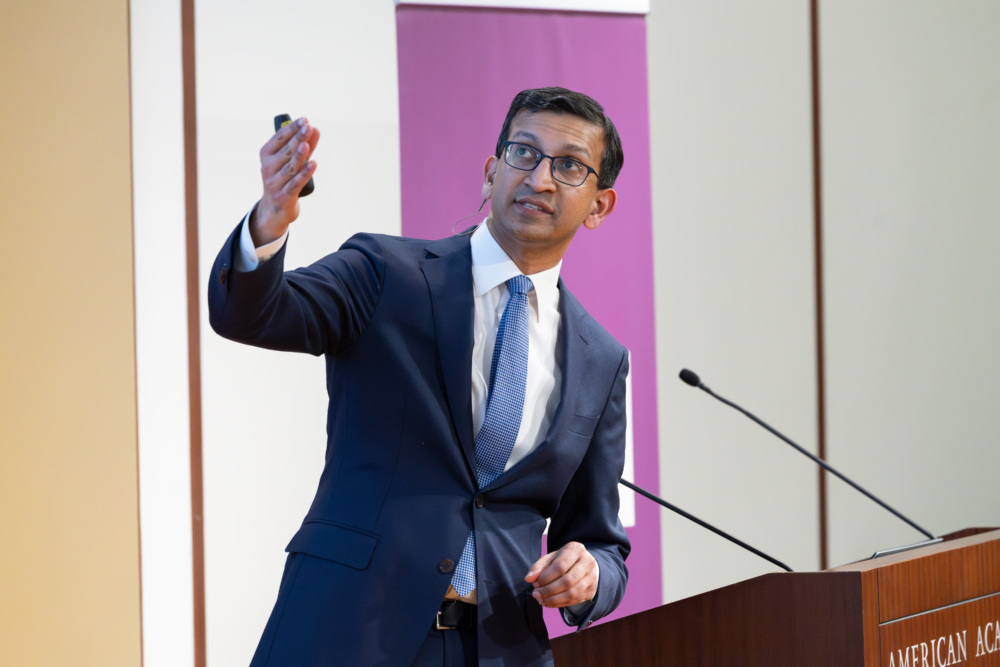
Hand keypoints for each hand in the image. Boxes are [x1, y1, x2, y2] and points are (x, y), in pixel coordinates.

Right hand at [250, 117, 320, 245]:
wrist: (275, 209)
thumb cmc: (284, 179)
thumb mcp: (292, 161)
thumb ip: (305, 146)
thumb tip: (315, 129)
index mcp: (266, 155)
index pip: (279, 138)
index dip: (292, 129)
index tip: (304, 120)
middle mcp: (267, 167)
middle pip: (286, 151)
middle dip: (298, 138)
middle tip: (308, 127)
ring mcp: (274, 183)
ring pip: (291, 166)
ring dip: (299, 155)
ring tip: (307, 143)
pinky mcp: (284, 196)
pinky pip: (296, 182)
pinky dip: (305, 173)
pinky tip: (313, 164)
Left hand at [524, 541, 596, 607]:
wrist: (583, 564)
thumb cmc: (563, 560)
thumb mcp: (550, 558)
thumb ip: (538, 567)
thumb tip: (529, 578)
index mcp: (576, 550)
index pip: (560, 566)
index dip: (546, 577)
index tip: (535, 583)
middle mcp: (588, 563)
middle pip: (567, 581)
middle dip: (548, 590)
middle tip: (535, 594)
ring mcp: (591, 578)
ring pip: (572, 593)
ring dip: (553, 599)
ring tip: (540, 599)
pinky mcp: (591, 590)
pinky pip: (574, 601)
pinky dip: (559, 604)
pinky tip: (548, 602)